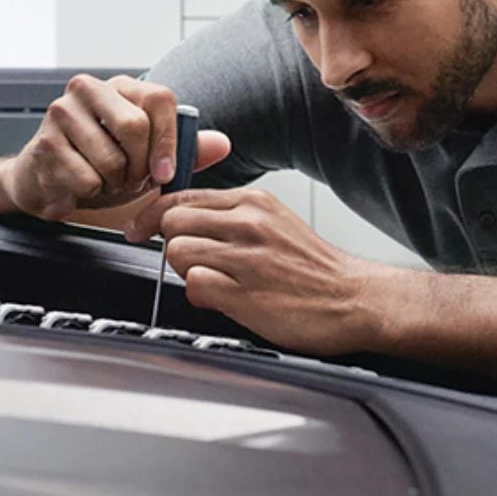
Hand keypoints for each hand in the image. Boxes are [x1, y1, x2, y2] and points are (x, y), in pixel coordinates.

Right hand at [0, 74, 230, 220]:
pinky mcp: (44, 143)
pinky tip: (81, 185)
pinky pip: (87, 179)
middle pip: (135, 125)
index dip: (169, 141)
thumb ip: (185, 150)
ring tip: (104, 180)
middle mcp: (88, 89)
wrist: (48, 180)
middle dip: (139, 166)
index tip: (165, 173)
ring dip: (114, 183)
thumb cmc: (101, 163)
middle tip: (131, 178)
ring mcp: (62, 113)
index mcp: (120, 86)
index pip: (159, 99)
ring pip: (111, 159)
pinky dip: (92, 193)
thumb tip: (222, 144)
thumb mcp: (149, 157)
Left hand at [127, 187, 383, 355]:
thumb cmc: (314, 269)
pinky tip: (223, 299)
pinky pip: (194, 285)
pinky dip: (199, 294)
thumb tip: (186, 226)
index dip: (152, 214)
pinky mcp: (247, 294)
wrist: (355, 300)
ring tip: (214, 282)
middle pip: (171, 221)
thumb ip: (231, 219)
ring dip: (185, 271)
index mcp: (254, 202)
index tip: (141, 228)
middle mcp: (249, 223)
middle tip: (189, 262)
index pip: (182, 195)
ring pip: (177, 252)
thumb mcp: (275, 223)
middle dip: (169, 243)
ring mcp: (248, 259)